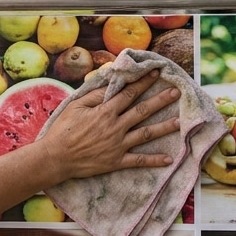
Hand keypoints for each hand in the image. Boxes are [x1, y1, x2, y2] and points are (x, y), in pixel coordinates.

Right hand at [38, 69, 181, 179]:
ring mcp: (118, 145)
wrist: (56, 158)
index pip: (129, 93)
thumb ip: (95, 95)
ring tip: (179, 122)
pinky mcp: (116, 161)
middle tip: (176, 92)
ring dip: (163, 127)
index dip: (143, 82)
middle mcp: (115, 127)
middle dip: (161, 100)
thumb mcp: (76, 106)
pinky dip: (154, 160)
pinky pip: (139, 161)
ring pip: (145, 134)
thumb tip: (111, 84)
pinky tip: (169, 159)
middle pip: (142, 111)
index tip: (156, 73)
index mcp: (105, 112)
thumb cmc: (63, 130)